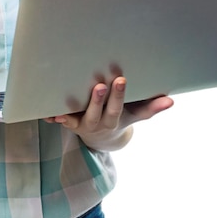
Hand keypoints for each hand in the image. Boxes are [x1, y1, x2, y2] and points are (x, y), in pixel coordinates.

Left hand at [44, 77, 173, 150]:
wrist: (101, 139)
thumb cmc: (120, 117)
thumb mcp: (136, 115)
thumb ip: (151, 108)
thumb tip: (171, 101)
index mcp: (113, 119)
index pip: (118, 107)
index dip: (119, 95)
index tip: (122, 79)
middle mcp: (96, 122)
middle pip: (97, 112)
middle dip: (98, 99)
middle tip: (100, 84)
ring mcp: (80, 123)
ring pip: (75, 116)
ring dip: (72, 108)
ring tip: (68, 95)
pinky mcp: (67, 121)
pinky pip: (58, 119)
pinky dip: (52, 116)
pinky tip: (45, 111)